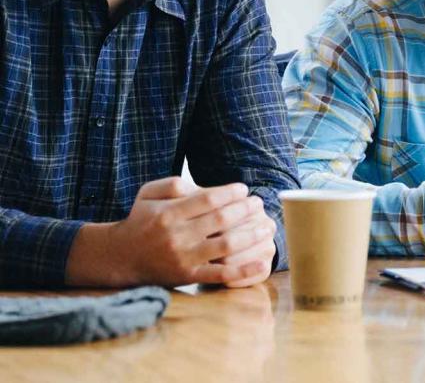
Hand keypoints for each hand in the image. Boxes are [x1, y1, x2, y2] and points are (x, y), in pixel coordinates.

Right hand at [68, 177, 275, 286]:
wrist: (120, 257)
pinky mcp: (188, 277)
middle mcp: (177, 236)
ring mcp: (184, 258)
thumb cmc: (141, 220)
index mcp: (169, 214)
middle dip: (245, 210)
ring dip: (251, 235)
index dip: (230, 193)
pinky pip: (220, 274)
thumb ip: (173, 184)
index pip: (208, 200)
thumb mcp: (148, 194)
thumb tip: (204, 186)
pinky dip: (243, 270)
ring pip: (225, 245)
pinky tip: (261, 263)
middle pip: (220, 220)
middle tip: (259, 203)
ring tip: (266, 225)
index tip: (243, 189)